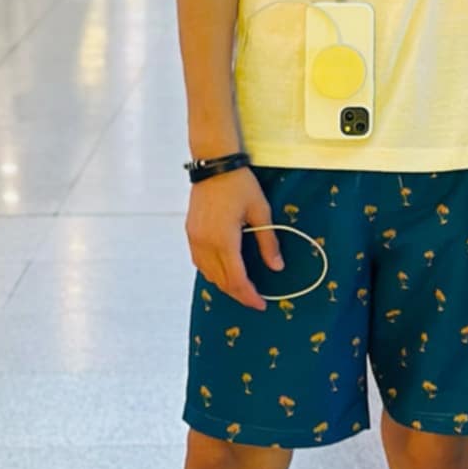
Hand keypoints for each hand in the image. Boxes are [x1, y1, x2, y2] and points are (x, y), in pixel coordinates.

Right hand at [186, 168, 282, 311]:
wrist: (214, 164)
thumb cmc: (240, 184)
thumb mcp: (260, 211)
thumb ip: (268, 242)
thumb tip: (277, 267)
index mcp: (224, 240)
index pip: (236, 279)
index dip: (249, 295)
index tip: (261, 304)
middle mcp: (205, 244)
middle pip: (221, 281)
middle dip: (238, 294)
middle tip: (255, 300)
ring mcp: (195, 239)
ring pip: (208, 274)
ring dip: (224, 284)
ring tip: (241, 288)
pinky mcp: (190, 233)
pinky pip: (199, 262)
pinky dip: (212, 272)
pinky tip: (223, 271)